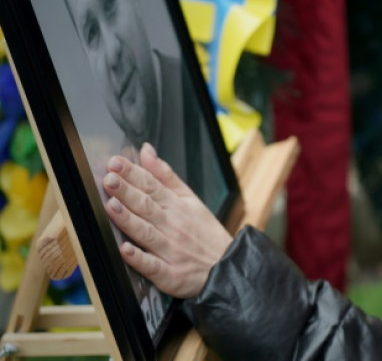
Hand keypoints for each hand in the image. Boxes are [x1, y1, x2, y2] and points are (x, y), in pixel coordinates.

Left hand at [102, 142, 232, 297]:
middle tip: (110, 178)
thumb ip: (166, 176)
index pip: (152, 186)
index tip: (116, 163)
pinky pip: (152, 266)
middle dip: (127, 192)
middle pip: (147, 206)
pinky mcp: (169, 274)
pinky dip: (139, 258)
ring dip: (129, 219)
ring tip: (112, 206)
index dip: (133, 174)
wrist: (228, 267)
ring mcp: (171, 250)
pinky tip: (125, 250)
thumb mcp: (191, 200)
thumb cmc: (206, 233)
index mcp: (178, 207)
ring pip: (146, 233)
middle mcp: (173, 226)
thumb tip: (146, 151)